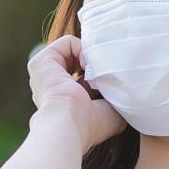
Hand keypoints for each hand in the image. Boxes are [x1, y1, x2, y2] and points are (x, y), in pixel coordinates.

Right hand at [28, 35, 124, 150]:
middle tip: (103, 73)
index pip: (84, 79)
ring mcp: (44, 74)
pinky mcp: (40, 61)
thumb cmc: (91, 125)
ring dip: (89, 56)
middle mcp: (51, 86)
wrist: (69, 124)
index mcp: (64, 100)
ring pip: (72, 51)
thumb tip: (128, 84)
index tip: (107, 84)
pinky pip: (67, 43)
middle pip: (78, 62)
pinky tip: (87, 64)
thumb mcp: (111, 112)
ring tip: (95, 70)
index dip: (99, 76)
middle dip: (94, 62)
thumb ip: (117, 96)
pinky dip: (81, 48)